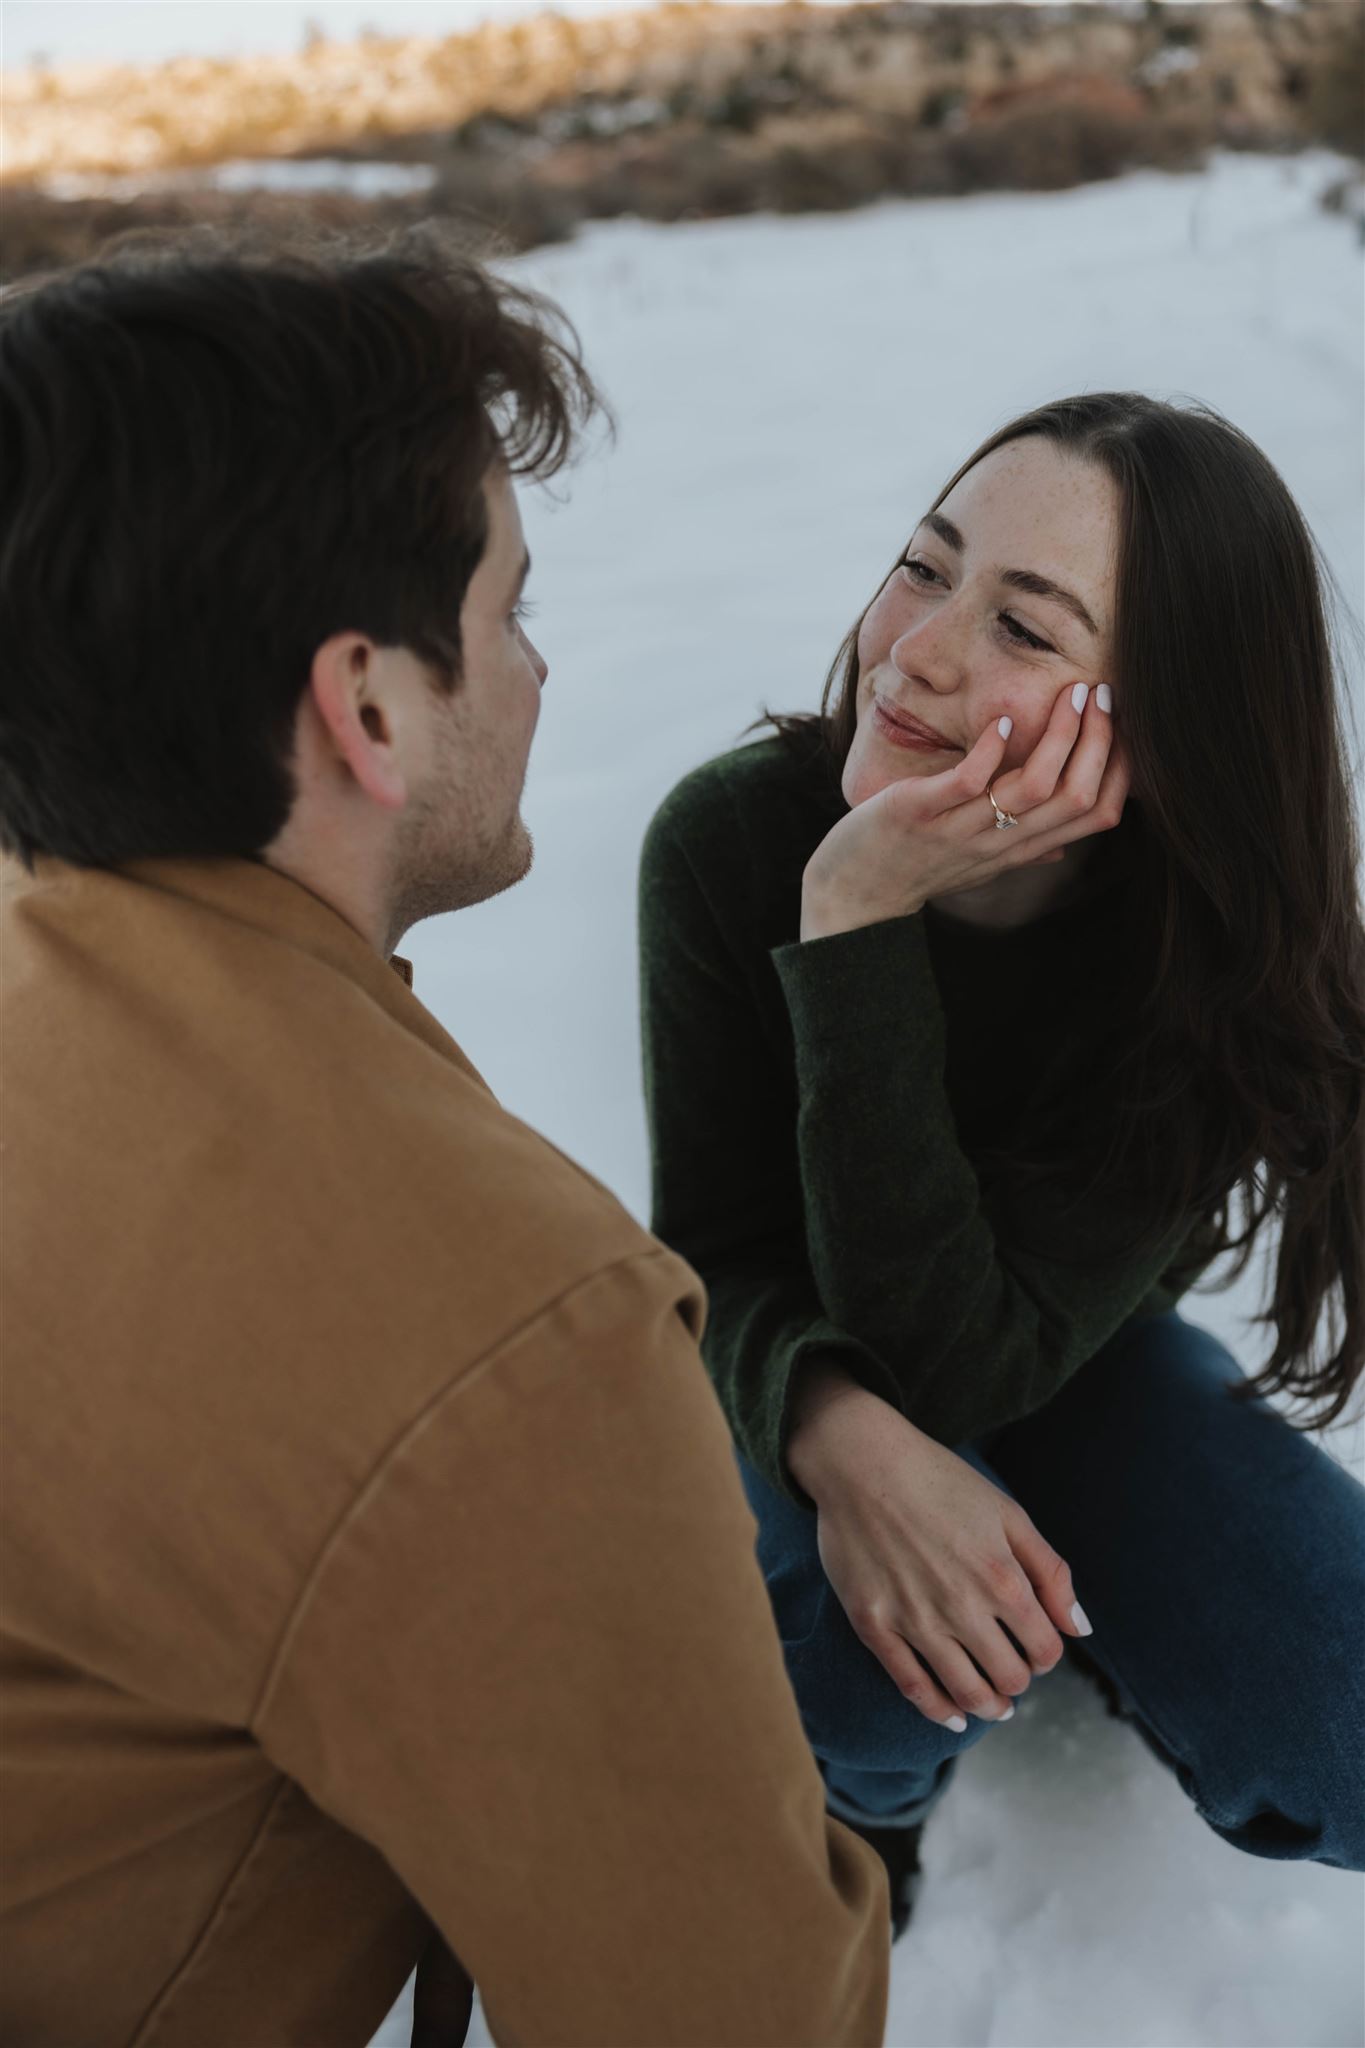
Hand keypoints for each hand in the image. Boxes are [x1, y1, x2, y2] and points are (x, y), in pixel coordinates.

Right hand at [787, 1368, 1090, 1727]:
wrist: (862, 1462)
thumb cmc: (940, 1482)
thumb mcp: (1008, 1514)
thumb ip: (1051, 1573)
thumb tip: (1079, 1630)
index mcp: (1003, 1579)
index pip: (1045, 1650)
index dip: (1046, 1655)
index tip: (1034, 1647)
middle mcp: (962, 1607)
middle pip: (1009, 1679)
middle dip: (1018, 1680)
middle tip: (1009, 1668)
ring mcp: (916, 1620)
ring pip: (966, 1693)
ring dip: (988, 1705)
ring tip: (992, 1703)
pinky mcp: (874, 1626)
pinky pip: (913, 1687)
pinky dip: (939, 1711)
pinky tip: (952, 1716)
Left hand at [801, 682, 1124, 940]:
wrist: (852, 895)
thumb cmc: (917, 868)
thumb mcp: (979, 864)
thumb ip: (1022, 849)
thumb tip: (1064, 845)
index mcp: (1020, 849)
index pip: (1095, 814)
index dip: (1120, 769)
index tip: (1122, 725)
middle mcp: (999, 843)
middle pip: (1075, 797)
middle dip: (1098, 740)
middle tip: (1101, 695)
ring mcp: (959, 829)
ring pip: (1031, 788)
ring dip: (1058, 736)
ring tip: (1070, 695)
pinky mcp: (918, 814)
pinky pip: (967, 783)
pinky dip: (990, 751)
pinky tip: (1001, 722)